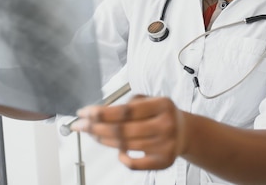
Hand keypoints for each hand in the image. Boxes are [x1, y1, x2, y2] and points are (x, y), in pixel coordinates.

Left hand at [71, 95, 186, 169]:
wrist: (185, 132)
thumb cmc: (161, 115)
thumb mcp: (150, 100)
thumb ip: (128, 105)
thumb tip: (97, 115)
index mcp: (162, 105)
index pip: (125, 110)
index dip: (101, 113)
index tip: (85, 113)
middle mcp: (166, 124)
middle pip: (122, 129)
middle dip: (95, 127)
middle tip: (80, 125)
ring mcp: (165, 145)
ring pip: (125, 145)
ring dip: (103, 140)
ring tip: (93, 134)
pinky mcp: (163, 161)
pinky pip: (134, 163)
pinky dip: (121, 157)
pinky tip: (117, 150)